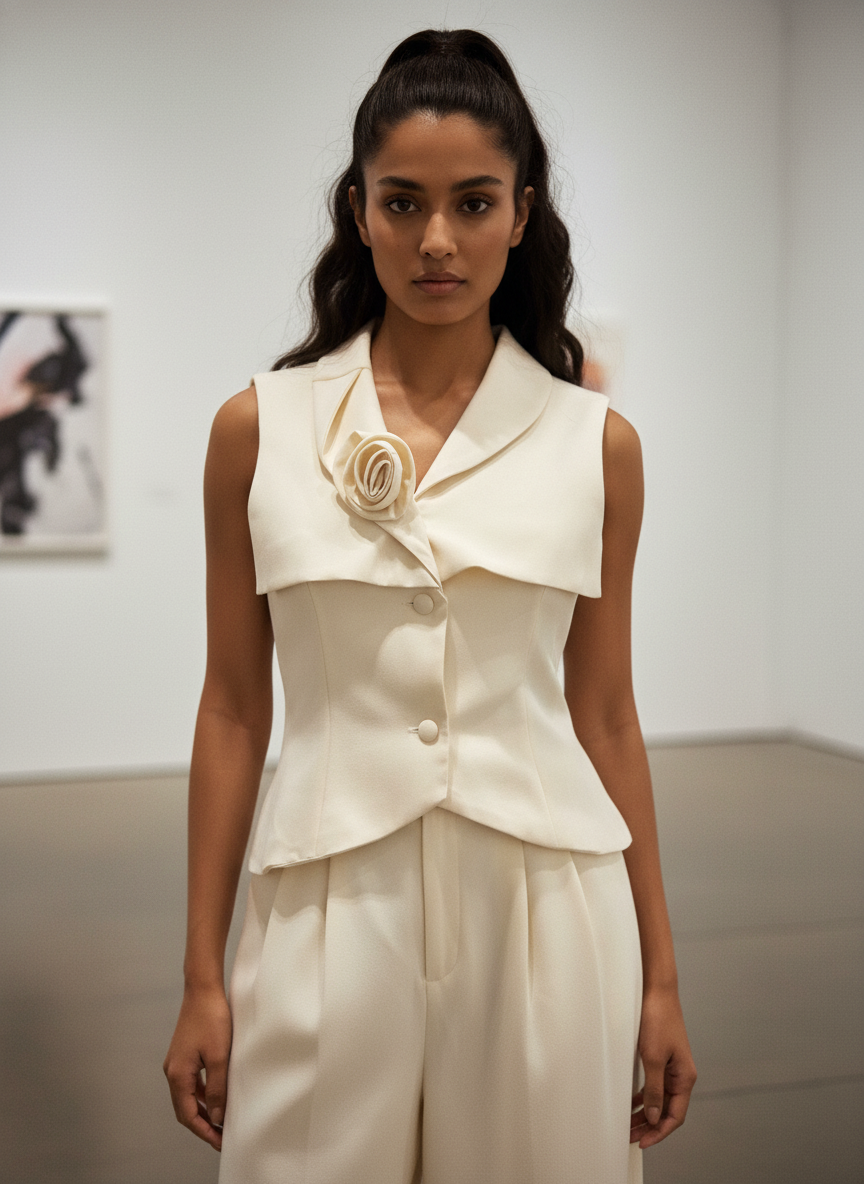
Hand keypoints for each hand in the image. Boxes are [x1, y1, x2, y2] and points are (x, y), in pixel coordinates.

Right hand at [163, 984, 232, 1150]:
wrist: (203, 988)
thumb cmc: (211, 1018)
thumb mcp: (219, 1056)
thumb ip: (218, 1088)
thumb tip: (217, 1116)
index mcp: (178, 1075)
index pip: (187, 1115)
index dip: (204, 1131)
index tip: (220, 1142)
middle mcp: (173, 1071)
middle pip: (185, 1108)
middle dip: (203, 1125)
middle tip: (221, 1136)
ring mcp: (177, 1062)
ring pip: (188, 1096)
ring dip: (204, 1110)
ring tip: (221, 1120)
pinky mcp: (184, 1054)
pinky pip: (192, 1082)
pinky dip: (203, 1093)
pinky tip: (217, 1095)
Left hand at [630, 983, 696, 1147]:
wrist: (656, 990)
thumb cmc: (657, 1019)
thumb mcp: (653, 1058)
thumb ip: (654, 1089)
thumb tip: (654, 1117)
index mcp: (685, 1077)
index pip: (675, 1115)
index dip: (659, 1132)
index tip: (642, 1142)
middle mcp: (681, 1074)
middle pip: (667, 1110)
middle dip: (649, 1126)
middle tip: (630, 1136)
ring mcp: (672, 1066)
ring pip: (659, 1099)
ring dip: (645, 1113)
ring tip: (627, 1124)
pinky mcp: (662, 1057)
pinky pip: (654, 1085)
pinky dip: (643, 1097)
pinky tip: (631, 1103)